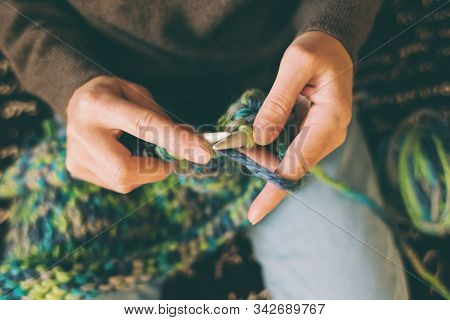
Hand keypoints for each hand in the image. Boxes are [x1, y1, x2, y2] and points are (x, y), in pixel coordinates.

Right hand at [65, 76, 210, 192]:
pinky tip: (122, 154)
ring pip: (123, 181)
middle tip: (167, 160)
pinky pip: (116, 183)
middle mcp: (82, 132)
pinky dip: (131, 173)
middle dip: (155, 170)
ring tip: (136, 149)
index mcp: (99, 104)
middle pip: (125, 170)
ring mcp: (76, 154)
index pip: (144, 126)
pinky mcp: (76, 168)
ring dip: (144, 171)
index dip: (177, 140)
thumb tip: (191, 146)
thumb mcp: (138, 93)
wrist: (76, 100)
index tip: (204, 152)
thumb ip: (161, 118)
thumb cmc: (115, 95)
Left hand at [248, 31, 352, 223]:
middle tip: (231, 146)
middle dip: (259, 164)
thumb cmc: (316, 51)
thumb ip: (278, 101)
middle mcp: (329, 135)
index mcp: (330, 120)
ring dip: (260, 154)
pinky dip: (266, 146)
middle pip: (290, 167)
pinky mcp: (312, 134)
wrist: (332, 48)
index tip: (253, 215)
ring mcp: (321, 137)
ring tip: (238, 138)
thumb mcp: (296, 64)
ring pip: (286, 159)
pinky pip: (287, 148)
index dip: (274, 191)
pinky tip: (252, 135)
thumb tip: (259, 138)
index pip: (299, 166)